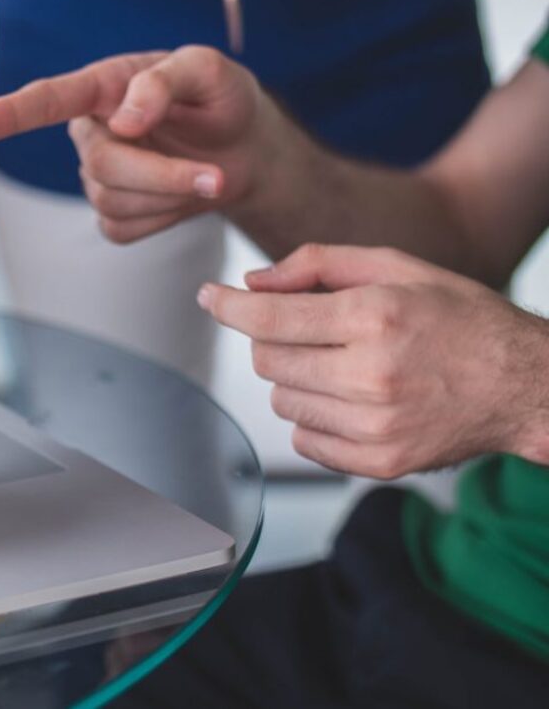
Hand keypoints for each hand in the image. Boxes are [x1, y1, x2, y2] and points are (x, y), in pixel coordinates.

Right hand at [0, 47, 275, 243]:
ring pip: (113, 202)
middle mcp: (91, 131)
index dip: (3, 116)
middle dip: (161, 175)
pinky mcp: (113, 215)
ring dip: (170, 196)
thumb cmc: (222, 100)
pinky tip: (181, 198)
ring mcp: (97, 176)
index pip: (45, 101)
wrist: (245, 150)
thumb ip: (165, 82)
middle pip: (101, 166)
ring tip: (208, 176)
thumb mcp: (209, 71)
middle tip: (215, 176)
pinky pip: (123, 229)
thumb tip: (124, 121)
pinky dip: (164, 219)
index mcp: (102, 87)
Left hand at [198, 244, 548, 477]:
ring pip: (281, 401)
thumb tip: (252, 284)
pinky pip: (304, 441)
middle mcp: (372, 375)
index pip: (269, 318)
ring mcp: (375, 426)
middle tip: (311, 330)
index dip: (228, 307)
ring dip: (296, 379)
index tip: (209, 297)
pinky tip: (351, 399)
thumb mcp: (397, 267)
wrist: (526, 385)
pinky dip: (314, 419)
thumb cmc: (461, 319)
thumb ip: (318, 264)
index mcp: (375, 318)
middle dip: (275, 339)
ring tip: (343, 365)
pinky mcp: (380, 463)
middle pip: (267, 360)